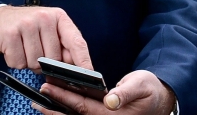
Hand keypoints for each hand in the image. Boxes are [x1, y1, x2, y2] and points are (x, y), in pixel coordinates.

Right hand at [0, 5, 91, 71]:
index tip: (89, 75)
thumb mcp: (46, 31)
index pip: (76, 41)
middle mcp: (44, 17)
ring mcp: (26, 24)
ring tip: (22, 48)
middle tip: (34, 51)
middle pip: (54, 59)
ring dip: (28, 62)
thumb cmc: (24, 28)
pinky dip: (15, 61)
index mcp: (58, 17)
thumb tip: (77, 69)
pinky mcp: (10, 34)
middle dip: (44, 63)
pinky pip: (19, 63)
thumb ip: (62, 47)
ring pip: (36, 63)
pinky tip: (12, 48)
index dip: (83, 61)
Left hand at [34, 70, 175, 114]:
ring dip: (57, 113)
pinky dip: (67, 112)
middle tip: (36, 101)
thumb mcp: (141, 85)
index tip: (49, 87)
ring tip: (40, 104)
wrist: (160, 101)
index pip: (83, 106)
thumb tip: (111, 99)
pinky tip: (56, 107)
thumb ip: (126, 92)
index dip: (64, 97)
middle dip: (54, 109)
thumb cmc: (151, 91)